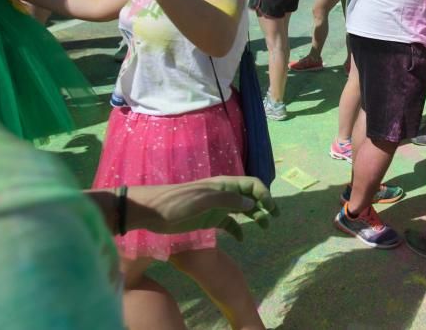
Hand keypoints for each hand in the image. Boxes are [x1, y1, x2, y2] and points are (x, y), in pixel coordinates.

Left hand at [127, 176, 277, 240]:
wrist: (152, 212)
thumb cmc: (177, 203)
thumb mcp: (203, 200)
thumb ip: (228, 201)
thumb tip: (251, 204)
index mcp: (224, 185)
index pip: (252, 185)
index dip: (264, 194)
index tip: (270, 209)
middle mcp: (224, 194)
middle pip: (250, 197)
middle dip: (264, 205)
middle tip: (273, 218)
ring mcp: (217, 207)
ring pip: (242, 210)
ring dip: (255, 216)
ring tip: (264, 228)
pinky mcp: (209, 219)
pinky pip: (229, 224)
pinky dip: (238, 230)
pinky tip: (241, 239)